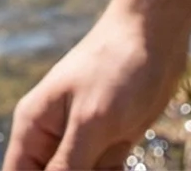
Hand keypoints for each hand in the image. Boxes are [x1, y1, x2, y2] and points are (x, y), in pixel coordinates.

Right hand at [4, 7, 188, 170]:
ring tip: (111, 159)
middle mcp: (52, 136)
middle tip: (98, 168)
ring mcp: (81, 140)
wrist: (155, 33)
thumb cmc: (116, 66)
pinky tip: (122, 166)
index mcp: (34, 126)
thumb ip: (66, 165)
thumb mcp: (90, 121)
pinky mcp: (108, 142)